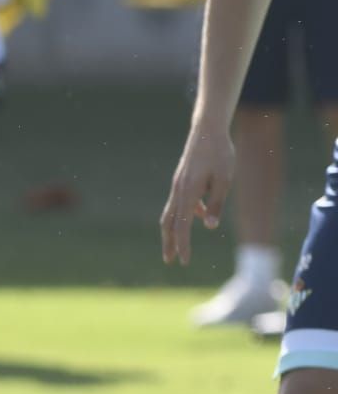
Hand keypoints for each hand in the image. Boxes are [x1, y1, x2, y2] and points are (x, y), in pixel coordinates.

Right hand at [161, 124, 234, 264]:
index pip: (183, 226)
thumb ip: (215, 203)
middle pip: (169, 223)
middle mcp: (178, 191)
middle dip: (169, 243)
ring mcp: (178, 186)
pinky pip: (179, 203)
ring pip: (170, 214)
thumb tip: (208, 226)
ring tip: (175, 246)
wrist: (207, 131)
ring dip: (172, 232)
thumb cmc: (220, 155)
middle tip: (169, 260)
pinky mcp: (181, 181)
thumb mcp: (225, 180)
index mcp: (188, 193)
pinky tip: (199, 216)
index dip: (184, 245)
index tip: (185, 261)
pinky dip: (184, 215)